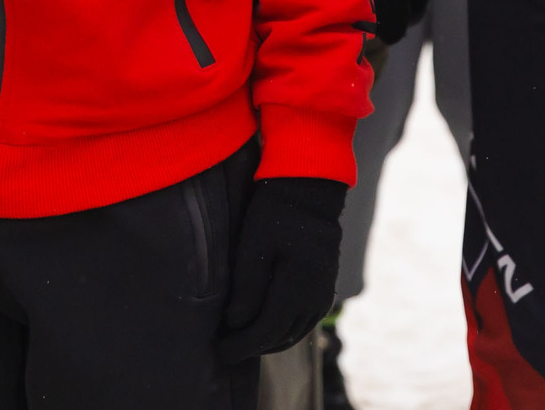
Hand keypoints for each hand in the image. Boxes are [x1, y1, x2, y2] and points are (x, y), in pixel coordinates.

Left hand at [217, 177, 345, 363]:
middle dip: (252, 348)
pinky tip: (265, 327)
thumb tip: (235, 324)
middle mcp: (316, 298)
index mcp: (298, 287)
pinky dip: (283, 331)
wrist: (310, 191)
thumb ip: (246, 287)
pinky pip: (304, 323)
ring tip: (241, 341)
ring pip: (294, 334)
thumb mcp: (253, 246)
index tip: (219, 353)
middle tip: (225, 350)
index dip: (241, 346)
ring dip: (268, 342)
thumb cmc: (275, 213)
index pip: (266, 331)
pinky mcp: (325, 289)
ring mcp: (324, 295)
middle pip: (281, 337)